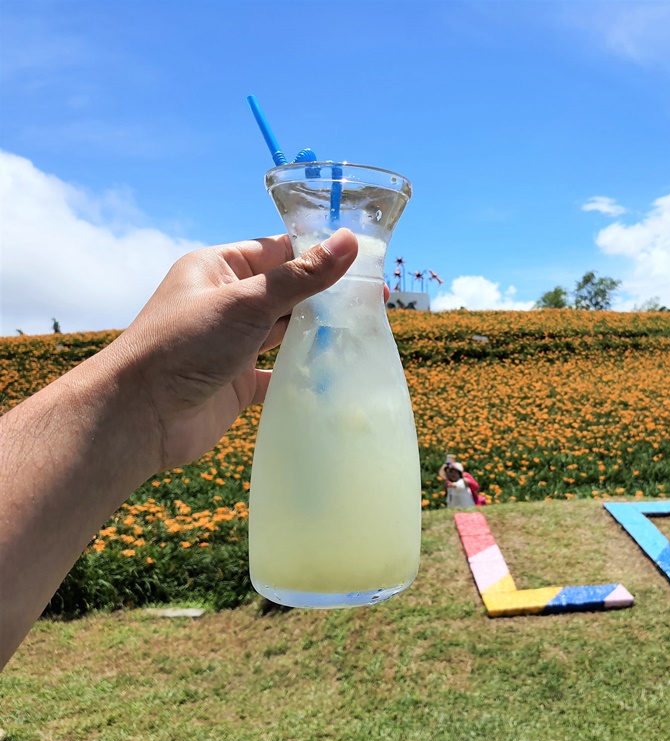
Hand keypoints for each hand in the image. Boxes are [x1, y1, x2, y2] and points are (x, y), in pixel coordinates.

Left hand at [106, 229, 382, 470]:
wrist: (139, 418)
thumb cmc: (184, 345)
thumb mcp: (248, 303)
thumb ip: (302, 276)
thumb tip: (350, 241)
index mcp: (218, 269)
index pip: (278, 250)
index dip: (318, 251)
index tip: (364, 257)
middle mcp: (226, 303)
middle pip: (287, 291)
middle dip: (326, 295)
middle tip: (377, 297)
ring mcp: (232, 344)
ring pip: (285, 331)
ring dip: (318, 332)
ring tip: (366, 329)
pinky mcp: (238, 382)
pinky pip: (279, 373)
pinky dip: (304, 373)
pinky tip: (336, 372)